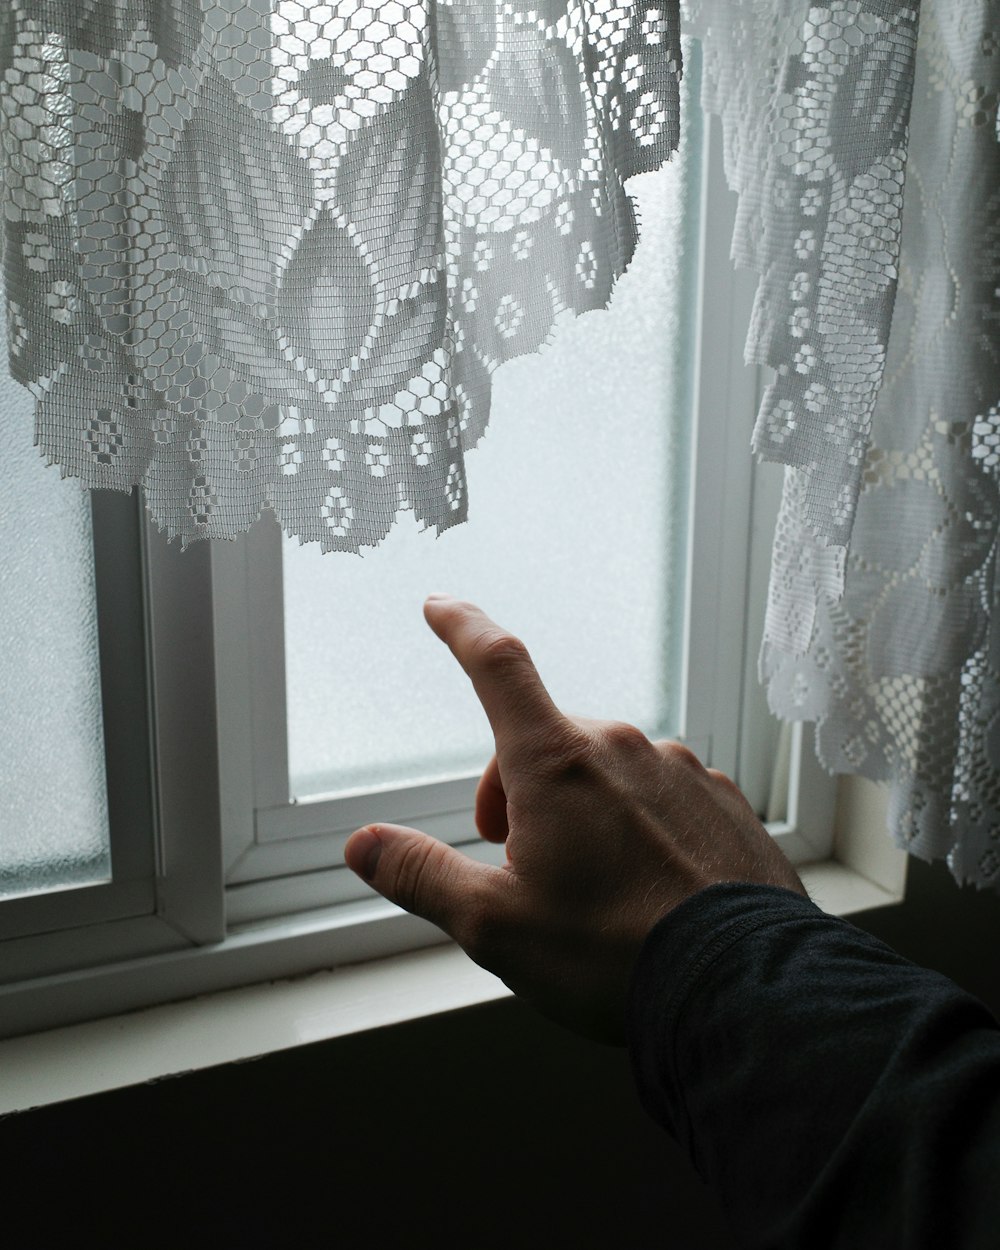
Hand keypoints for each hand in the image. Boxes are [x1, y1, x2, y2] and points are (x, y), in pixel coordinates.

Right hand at [344, 596, 806, 1043]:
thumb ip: (422, 875)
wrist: (742, 988)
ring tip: (588, 891)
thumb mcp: (495, 926)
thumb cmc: (613, 955)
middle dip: (514, 790)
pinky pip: (659, 795)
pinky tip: (642, 888)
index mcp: (557, 763)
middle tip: (514, 863)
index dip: (463, 629)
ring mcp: (680, 770)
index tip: (442, 605)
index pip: (498, 666)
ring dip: (577, 809)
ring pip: (603, 770)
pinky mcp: (721, 801)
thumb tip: (364, 844)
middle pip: (543, 740)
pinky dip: (634, 825)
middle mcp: (622, 748)